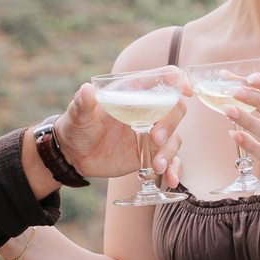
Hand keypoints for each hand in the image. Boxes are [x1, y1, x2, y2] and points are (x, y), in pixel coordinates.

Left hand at [53, 82, 184, 184]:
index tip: (186, 89)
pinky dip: (174, 169)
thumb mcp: (78, 114)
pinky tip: (171, 179)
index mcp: (132, 93)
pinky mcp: (150, 153)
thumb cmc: (77, 125)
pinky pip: (170, 160)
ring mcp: (151, 133)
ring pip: (174, 137)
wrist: (74, 153)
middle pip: (174, 109)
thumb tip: (86, 90)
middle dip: (170, 123)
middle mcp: (147, 111)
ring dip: (170, 151)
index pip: (161, 80)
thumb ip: (83, 103)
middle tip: (156, 139)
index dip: (177, 81)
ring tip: (156, 166)